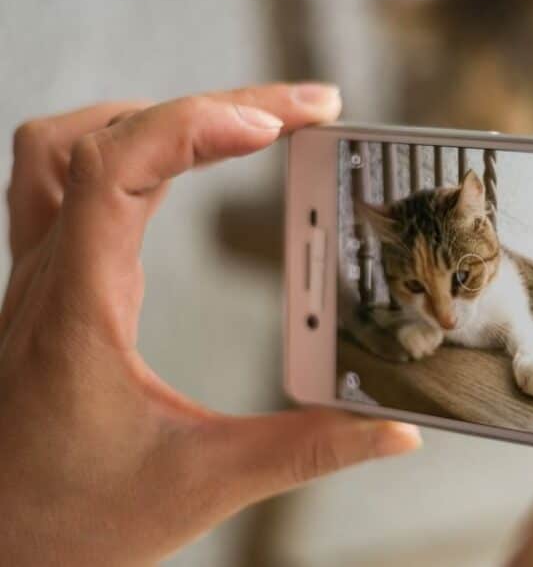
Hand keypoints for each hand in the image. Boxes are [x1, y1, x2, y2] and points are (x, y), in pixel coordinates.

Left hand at [0, 84, 420, 566]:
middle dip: (217, 107)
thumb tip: (395, 432)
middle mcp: (51, 275)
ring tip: (239, 120)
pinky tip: (169, 164)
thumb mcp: (202, 485)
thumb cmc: (72, 523)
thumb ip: (307, 452)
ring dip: (155, 114)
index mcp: (82, 308)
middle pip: (113, 138)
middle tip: (306, 109)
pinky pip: (56, 178)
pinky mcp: (47, 284)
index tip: (280, 123)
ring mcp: (39, 274)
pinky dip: (120, 146)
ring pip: (65, 144)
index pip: (115, 169)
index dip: (197, 123)